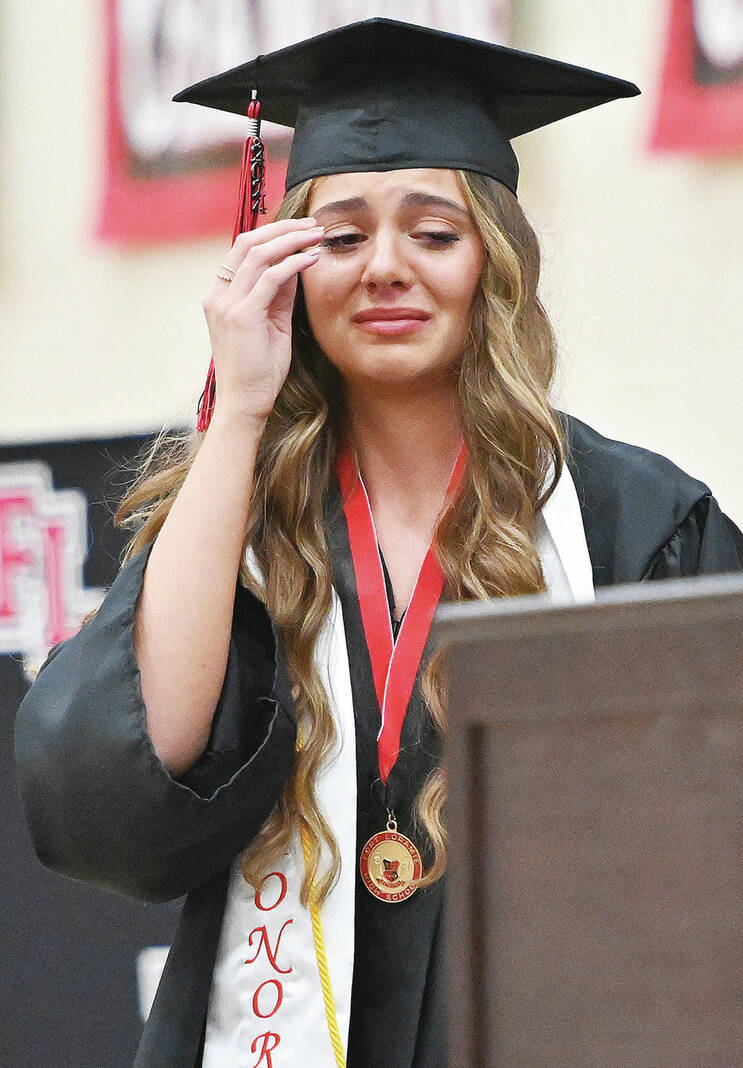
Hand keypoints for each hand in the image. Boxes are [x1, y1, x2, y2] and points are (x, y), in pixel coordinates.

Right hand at [201, 217, 323, 423]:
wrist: (244, 403)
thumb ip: (279, 295)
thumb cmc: (259, 370)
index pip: (242, 249)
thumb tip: (296, 264)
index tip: (300, 229)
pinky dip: (293, 263)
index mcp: (219, 296)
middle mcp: (218, 295)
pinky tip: (312, 259)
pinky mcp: (243, 316)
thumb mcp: (271, 324)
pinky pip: (270, 278)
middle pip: (247, 242)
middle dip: (282, 229)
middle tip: (312, 225)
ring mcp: (227, 304)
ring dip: (291, 240)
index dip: (272, 233)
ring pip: (258, 254)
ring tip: (316, 236)